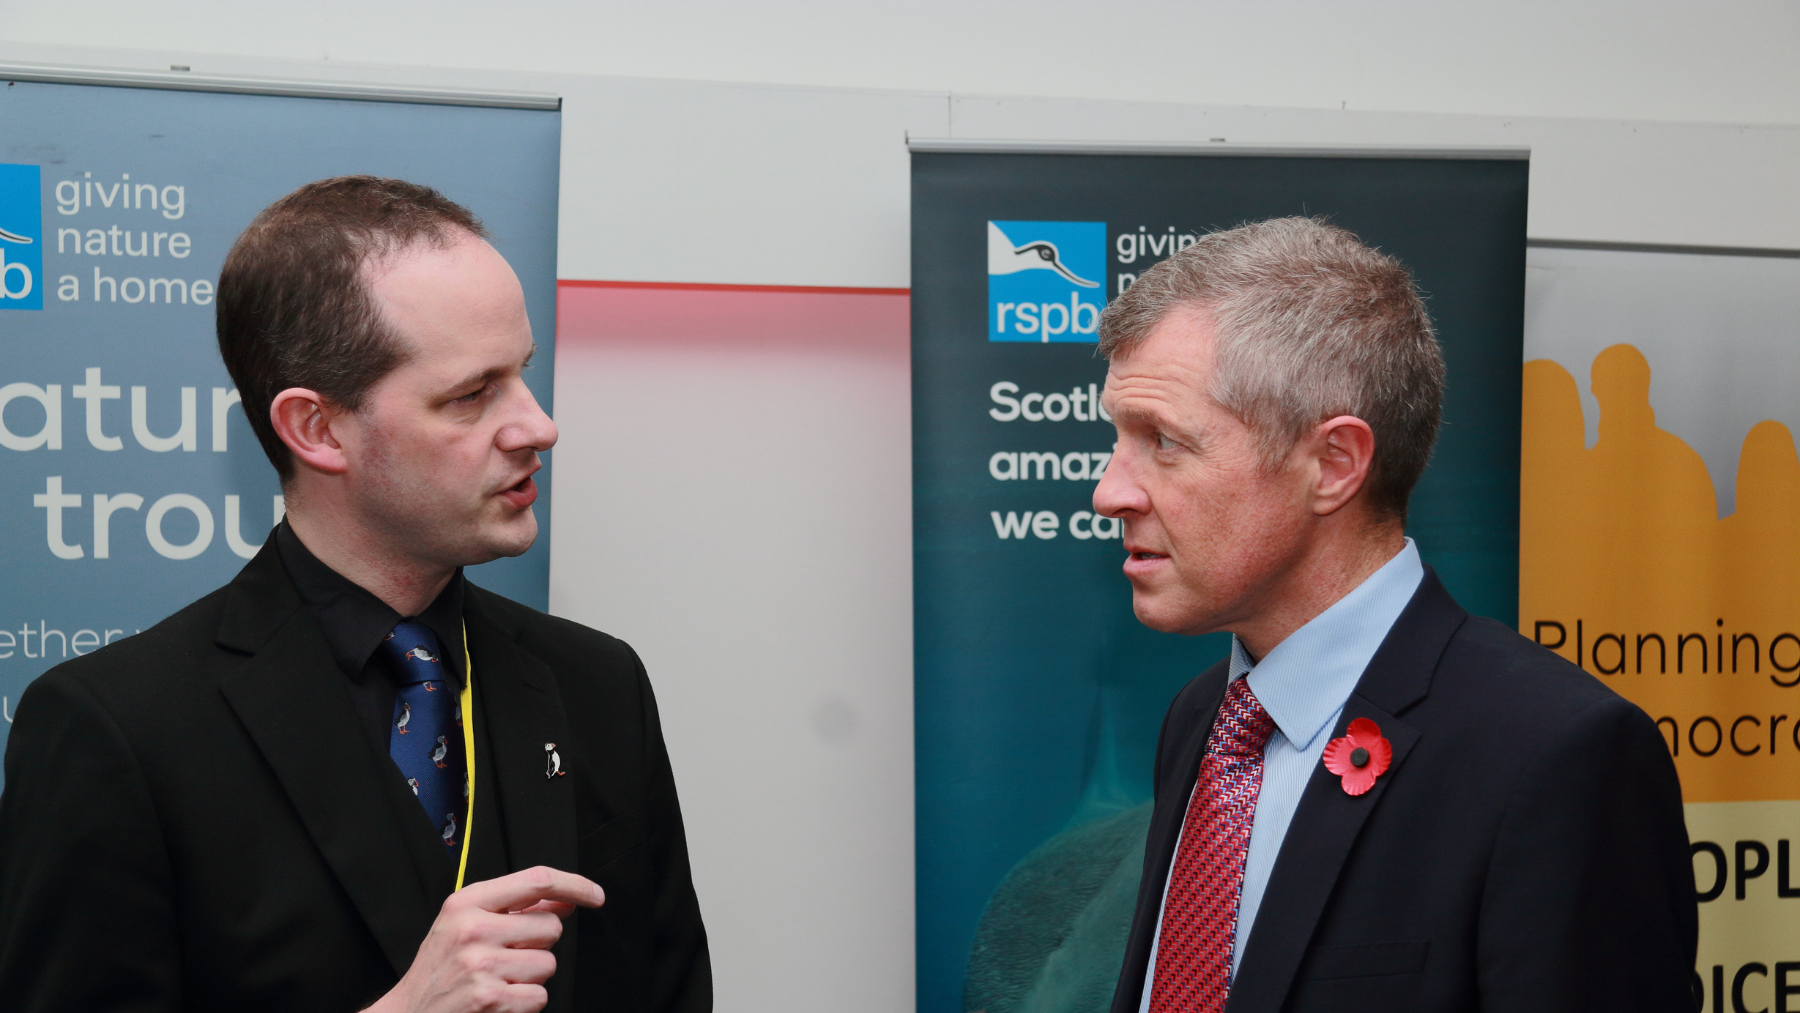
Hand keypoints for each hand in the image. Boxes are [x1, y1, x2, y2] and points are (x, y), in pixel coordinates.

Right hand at [368, 866, 604, 1012]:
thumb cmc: (440, 969)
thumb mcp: (464, 923)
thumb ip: (512, 908)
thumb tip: (564, 900)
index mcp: (466, 903)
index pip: (537, 880)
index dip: (574, 885)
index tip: (595, 895)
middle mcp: (474, 930)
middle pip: (550, 927)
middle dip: (538, 945)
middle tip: (507, 956)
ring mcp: (482, 966)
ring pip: (548, 964)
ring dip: (531, 976)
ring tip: (497, 980)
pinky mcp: (492, 1000)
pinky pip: (540, 996)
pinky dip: (525, 1002)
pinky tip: (498, 1000)